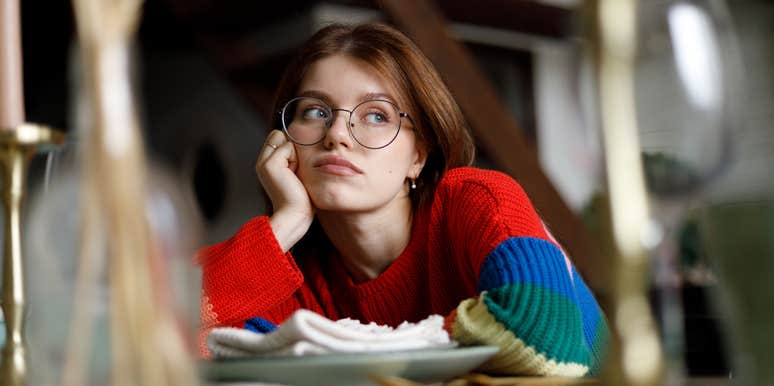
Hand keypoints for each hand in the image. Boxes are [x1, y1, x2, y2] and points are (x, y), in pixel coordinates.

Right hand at [256, 130, 313, 251]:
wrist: (294, 214)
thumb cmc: (300, 198)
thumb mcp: (295, 173)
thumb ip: (291, 157)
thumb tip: (297, 141)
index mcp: (266, 164)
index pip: (276, 137)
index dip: (290, 148)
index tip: (294, 169)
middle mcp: (261, 162)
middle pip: (278, 135)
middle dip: (292, 149)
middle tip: (293, 172)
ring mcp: (263, 162)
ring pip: (283, 139)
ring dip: (294, 155)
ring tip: (293, 175)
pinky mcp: (269, 164)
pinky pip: (288, 147)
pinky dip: (295, 159)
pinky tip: (292, 176)